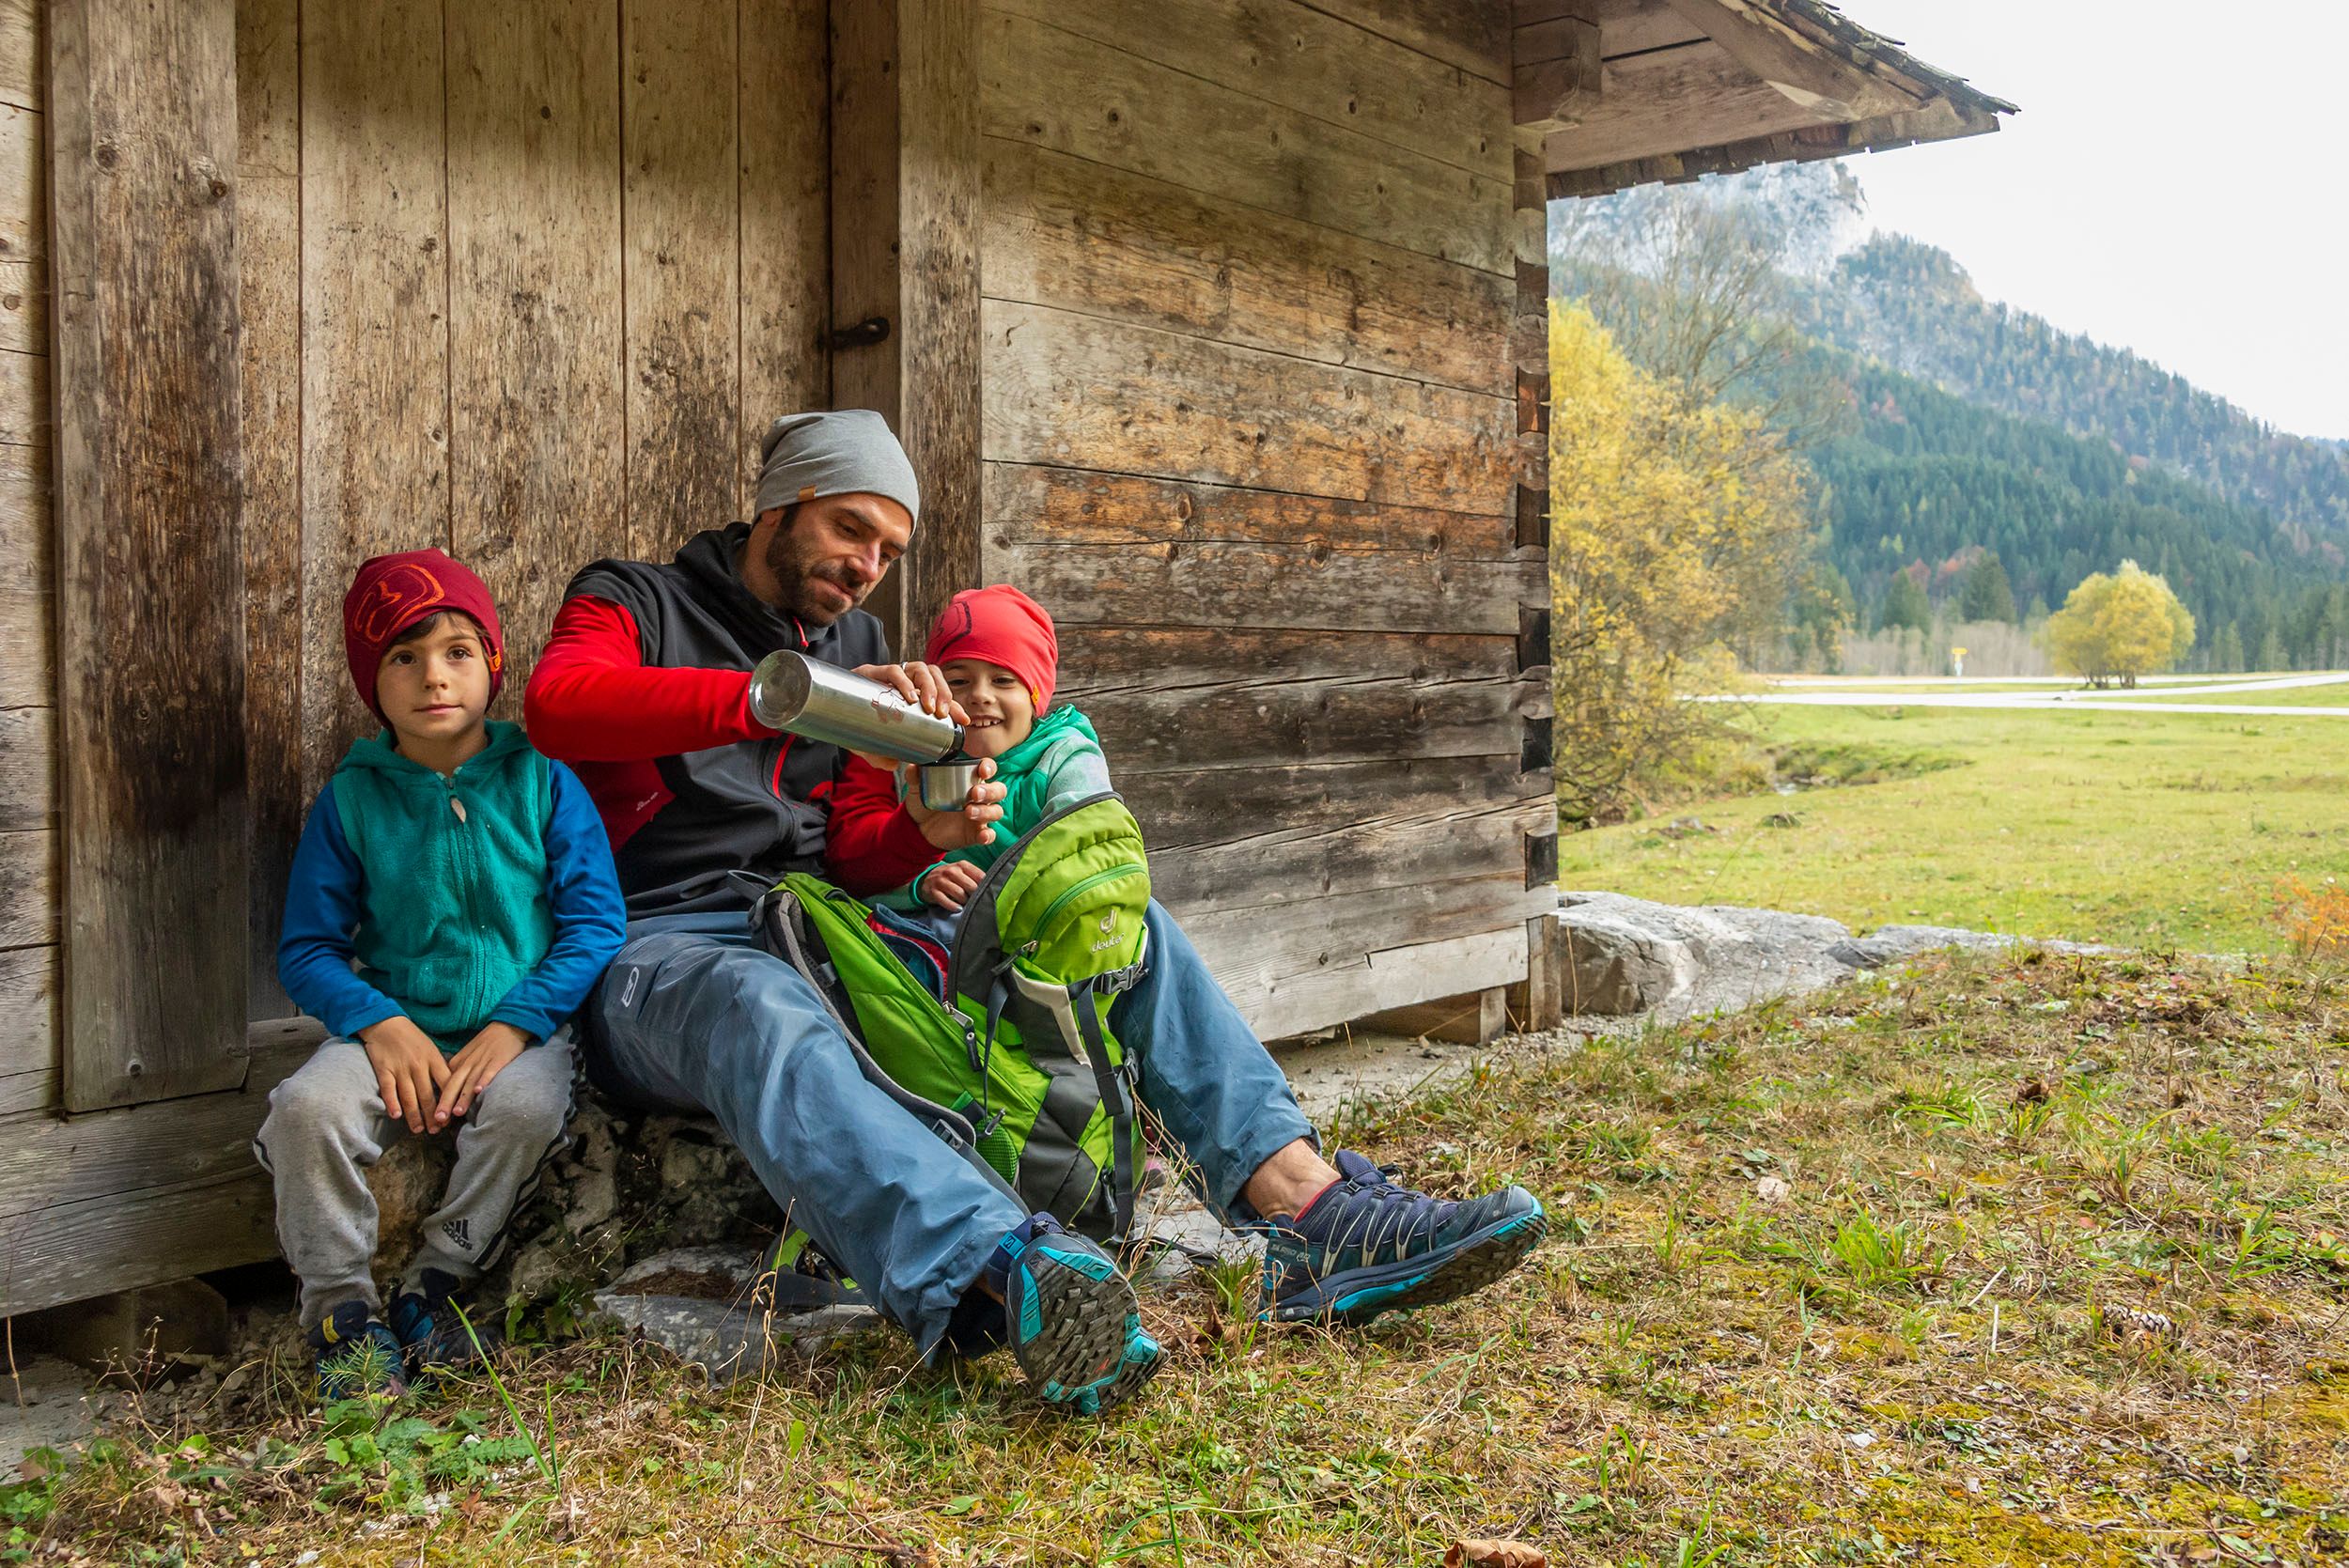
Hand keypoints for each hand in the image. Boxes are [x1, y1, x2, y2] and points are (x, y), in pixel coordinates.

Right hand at [359, 1016, 452, 1133]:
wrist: (386, 1022)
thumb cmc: (411, 1038)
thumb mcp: (431, 1049)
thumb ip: (439, 1068)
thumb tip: (452, 1088)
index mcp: (433, 1059)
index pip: (446, 1084)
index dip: (450, 1102)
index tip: (453, 1117)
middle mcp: (418, 1065)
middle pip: (428, 1095)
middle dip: (433, 1115)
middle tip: (436, 1130)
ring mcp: (400, 1068)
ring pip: (409, 1096)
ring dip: (414, 1115)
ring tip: (418, 1129)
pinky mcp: (384, 1069)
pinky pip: (388, 1089)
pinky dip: (392, 1103)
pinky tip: (396, 1115)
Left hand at [438, 1022, 531, 1122]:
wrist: (507, 1025)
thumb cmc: (488, 1043)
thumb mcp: (467, 1055)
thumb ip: (458, 1070)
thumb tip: (448, 1088)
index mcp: (458, 1063)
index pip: (446, 1084)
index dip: (441, 1101)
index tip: (436, 1118)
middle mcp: (468, 1063)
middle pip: (454, 1085)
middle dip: (446, 1103)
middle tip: (439, 1119)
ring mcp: (483, 1062)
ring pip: (470, 1082)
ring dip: (463, 1097)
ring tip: (457, 1112)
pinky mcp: (498, 1060)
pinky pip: (489, 1072)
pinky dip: (484, 1080)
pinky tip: (480, 1090)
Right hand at [844, 662, 970, 769]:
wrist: (826, 713)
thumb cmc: (854, 727)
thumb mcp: (875, 744)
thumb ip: (884, 754)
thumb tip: (896, 764)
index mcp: (908, 694)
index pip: (938, 692)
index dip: (953, 704)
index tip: (963, 721)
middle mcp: (901, 681)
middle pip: (932, 674)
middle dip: (943, 693)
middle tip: (942, 714)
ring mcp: (886, 674)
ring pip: (918, 668)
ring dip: (929, 686)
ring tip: (928, 707)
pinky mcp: (870, 672)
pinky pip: (893, 670)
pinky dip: (904, 682)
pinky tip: (908, 697)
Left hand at [904, 755, 1004, 849]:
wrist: (918, 828)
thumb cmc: (926, 802)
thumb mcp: (918, 788)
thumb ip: (916, 776)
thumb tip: (913, 767)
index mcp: (970, 780)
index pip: (987, 769)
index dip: (989, 768)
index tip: (982, 770)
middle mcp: (979, 797)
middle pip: (999, 791)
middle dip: (991, 791)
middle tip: (974, 793)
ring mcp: (980, 815)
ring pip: (996, 811)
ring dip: (986, 811)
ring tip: (968, 812)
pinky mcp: (976, 833)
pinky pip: (989, 835)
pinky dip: (988, 835)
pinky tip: (982, 835)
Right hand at [921, 860, 986, 910]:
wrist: (928, 879)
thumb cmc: (952, 878)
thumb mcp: (963, 872)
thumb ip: (976, 877)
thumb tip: (992, 887)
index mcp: (962, 865)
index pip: (980, 876)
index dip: (985, 887)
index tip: (986, 893)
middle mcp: (951, 871)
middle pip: (971, 886)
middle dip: (974, 896)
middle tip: (975, 900)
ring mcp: (941, 880)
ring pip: (959, 894)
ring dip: (964, 902)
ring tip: (965, 903)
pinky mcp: (933, 891)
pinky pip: (945, 901)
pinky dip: (953, 906)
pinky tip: (957, 908)